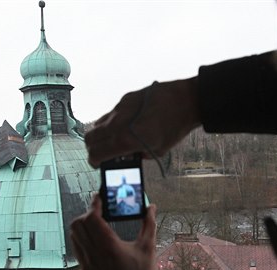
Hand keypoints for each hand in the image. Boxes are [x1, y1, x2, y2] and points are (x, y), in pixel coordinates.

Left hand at [70, 195, 158, 269]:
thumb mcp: (148, 247)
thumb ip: (149, 224)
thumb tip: (152, 208)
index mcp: (108, 245)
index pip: (92, 217)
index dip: (94, 204)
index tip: (99, 198)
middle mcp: (94, 252)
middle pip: (79, 223)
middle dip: (87, 213)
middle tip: (99, 211)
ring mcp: (87, 262)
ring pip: (74, 234)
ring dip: (82, 225)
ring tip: (96, 223)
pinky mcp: (85, 269)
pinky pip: (76, 247)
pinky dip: (81, 238)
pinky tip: (93, 238)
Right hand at [85, 77, 201, 167]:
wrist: (186, 101)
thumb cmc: (176, 126)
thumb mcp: (159, 149)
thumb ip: (139, 155)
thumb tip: (130, 154)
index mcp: (125, 139)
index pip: (95, 153)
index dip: (94, 161)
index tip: (98, 163)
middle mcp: (118, 123)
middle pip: (90, 138)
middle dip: (93, 148)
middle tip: (102, 153)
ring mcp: (119, 109)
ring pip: (98, 124)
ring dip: (101, 135)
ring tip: (115, 139)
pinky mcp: (125, 99)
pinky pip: (111, 114)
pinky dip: (112, 123)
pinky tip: (127, 125)